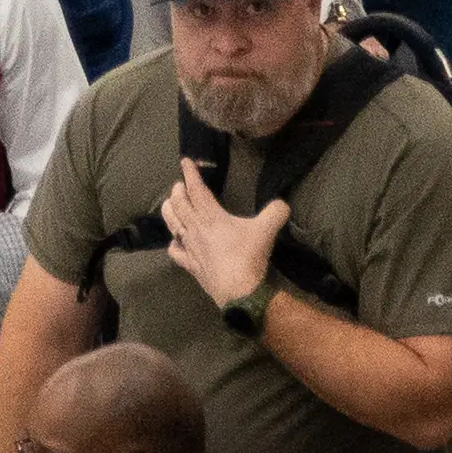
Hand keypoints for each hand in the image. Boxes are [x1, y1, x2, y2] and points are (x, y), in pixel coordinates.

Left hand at [153, 158, 289, 311]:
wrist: (240, 291)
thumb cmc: (248, 256)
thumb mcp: (266, 230)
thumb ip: (275, 212)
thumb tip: (283, 203)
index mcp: (210, 216)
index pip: (196, 189)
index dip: (190, 173)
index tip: (184, 161)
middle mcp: (195, 228)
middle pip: (178, 203)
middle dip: (177, 190)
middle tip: (180, 184)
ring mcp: (190, 247)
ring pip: (171, 224)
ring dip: (168, 211)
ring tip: (170, 204)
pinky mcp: (190, 265)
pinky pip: (175, 252)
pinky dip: (173, 243)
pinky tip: (176, 242)